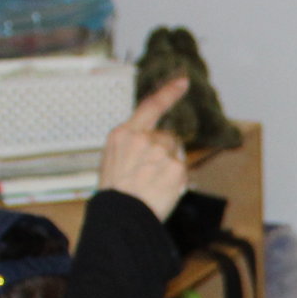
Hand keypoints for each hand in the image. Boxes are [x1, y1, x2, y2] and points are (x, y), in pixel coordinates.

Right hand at [101, 78, 192, 221]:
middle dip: (164, 152)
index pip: (150, 106)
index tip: (183, 81)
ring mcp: (160, 152)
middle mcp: (142, 138)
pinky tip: (162, 190)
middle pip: (167, 137)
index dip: (169, 93)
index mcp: (123, 134)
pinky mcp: (175, 167)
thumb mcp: (113, 160)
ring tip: (152, 184)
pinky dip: (176, 180)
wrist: (120, 216)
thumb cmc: (115, 193)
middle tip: (148, 175)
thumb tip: (154, 144)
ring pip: (175, 153)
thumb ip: (133, 146)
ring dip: (170, 165)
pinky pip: (182, 170)